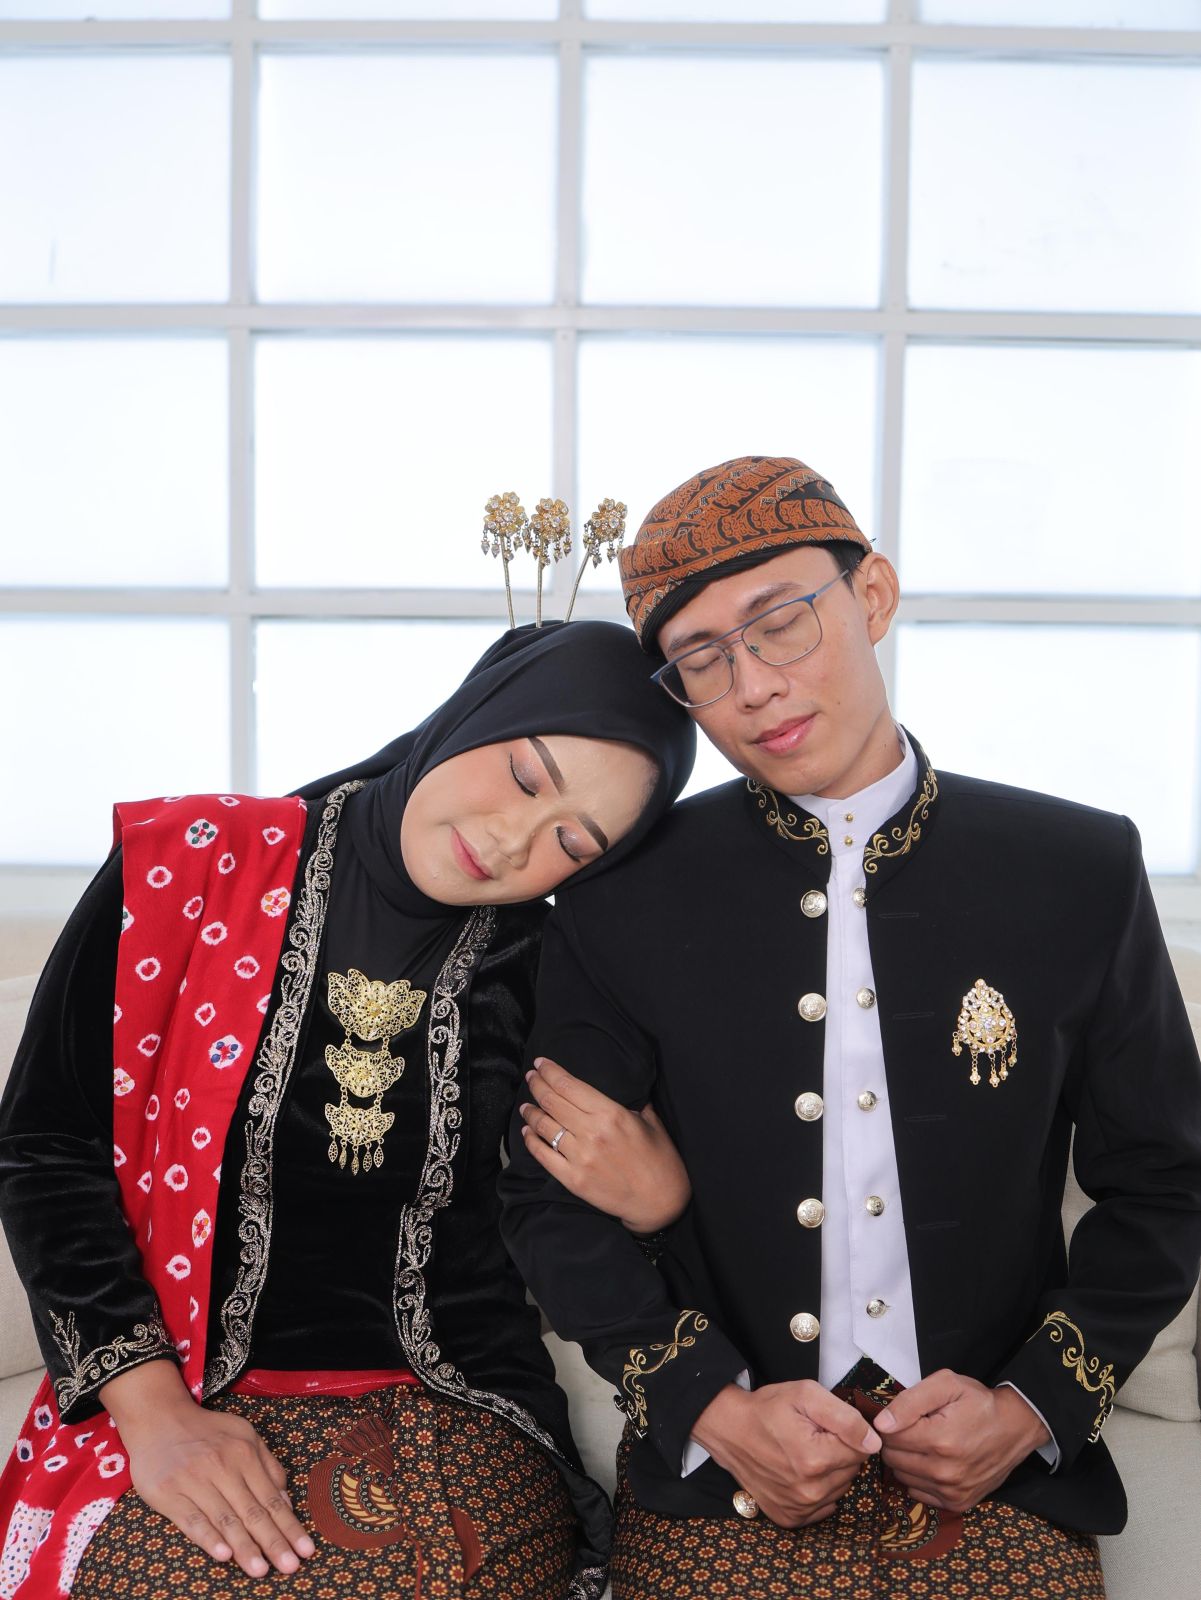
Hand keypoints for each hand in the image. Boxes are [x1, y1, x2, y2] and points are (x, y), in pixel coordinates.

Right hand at [101, 1358, 315, 1576]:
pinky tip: (223, 1555)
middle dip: (273, 1542)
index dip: (289, 1526)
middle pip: (252, 1511)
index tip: (306, 1550)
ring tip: (261, 1570)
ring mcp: (195, 1481)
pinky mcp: (169, 1494)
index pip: (272, 1498)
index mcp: (245, 1453)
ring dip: (245, 1547)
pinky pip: (192, 1520)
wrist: (159, 1419)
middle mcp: (223, 1467)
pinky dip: (209, 1538)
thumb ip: (267, 1465)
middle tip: (290, 1567)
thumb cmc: (207, 1432)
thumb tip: (286, 1500)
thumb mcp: (244, 1436)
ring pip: (225, 1519)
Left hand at [519, 1056, 690, 1233]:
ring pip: (544, 1126)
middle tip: (530, 1077)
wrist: (660, 1202)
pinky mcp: (573, 1180)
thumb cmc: (661, 1160)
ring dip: (531, 1112)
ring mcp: (579, 1157)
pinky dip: (531, 1141)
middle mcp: (591, 1133)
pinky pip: (543, 1155)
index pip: (569, 1085)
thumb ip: (634, 1102)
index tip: (540, 1063)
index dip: (550, 1071)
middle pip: (552, 1101)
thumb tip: (625, 1086)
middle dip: (537, 1085)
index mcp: (610, 1114)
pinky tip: (527, 1131)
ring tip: (526, 1105)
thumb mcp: (652, 1122)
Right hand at [691, 1380, 879, 1527]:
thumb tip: (874, 1443)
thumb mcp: (807, 1395)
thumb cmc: (768, 1408)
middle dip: (839, 1452)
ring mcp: (798, 1508)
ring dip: (829, 1472)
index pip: (862, 1451)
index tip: (825, 1425)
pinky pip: (822, 1507)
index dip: (847, 1433)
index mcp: (816, 1459)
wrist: (729, 1429)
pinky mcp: (789, 1518)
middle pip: (851, 1471)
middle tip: (812, 1436)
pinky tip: (799, 1473)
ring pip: (839, 1489)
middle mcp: (810, 1491)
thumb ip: (845, 1418)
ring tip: (803, 1452)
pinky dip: (817, 1491)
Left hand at [873, 1369, 1050, 1512]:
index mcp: (939, 1439)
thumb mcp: (947, 1385)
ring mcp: (952, 1491)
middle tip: (914, 1428)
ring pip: (902, 1477)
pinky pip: (918, 1493)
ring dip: (906, 1460)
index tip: (903, 1415)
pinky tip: (932, 1462)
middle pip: (892, 1459)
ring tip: (924, 1443)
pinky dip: (918, 1478)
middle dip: (896, 1441)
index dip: (891, 1422)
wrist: (1016, 1427)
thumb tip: (881, 1424)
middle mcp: (945, 1471)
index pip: (889, 1437)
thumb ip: (910, 1401)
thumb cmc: (979, 1403)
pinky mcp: (958, 1503)